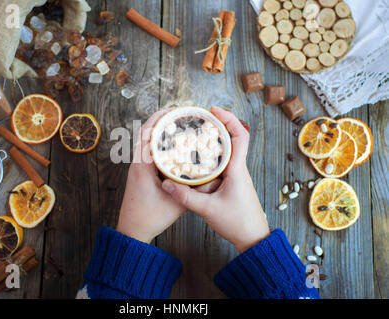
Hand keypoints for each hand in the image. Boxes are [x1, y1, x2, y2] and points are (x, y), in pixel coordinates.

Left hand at [116, 109, 219, 243]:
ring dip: (157, 131)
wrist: (132, 230)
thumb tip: (215, 179)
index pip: (147, 133)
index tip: (176, 111)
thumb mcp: (177, 203)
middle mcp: (136, 163)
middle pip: (145, 132)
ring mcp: (136, 168)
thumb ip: (195, 191)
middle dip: (160, 120)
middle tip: (179, 114)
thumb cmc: (150, 218)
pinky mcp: (138, 173)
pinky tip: (170, 146)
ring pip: (144, 141)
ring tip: (176, 125)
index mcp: (142, 166)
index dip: (160, 118)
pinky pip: (146, 151)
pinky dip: (156, 143)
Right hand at [161, 106, 269, 251]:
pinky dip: (212, 153)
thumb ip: (186, 197)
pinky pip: (223, 161)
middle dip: (218, 124)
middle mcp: (238, 168)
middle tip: (199, 118)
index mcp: (237, 169)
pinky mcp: (232, 182)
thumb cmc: (238, 223)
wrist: (253, 238)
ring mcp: (236, 175)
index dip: (229, 119)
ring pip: (227, 149)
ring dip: (215, 138)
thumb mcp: (208, 209)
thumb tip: (166, 184)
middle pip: (233, 137)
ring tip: (197, 132)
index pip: (240, 136)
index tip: (213, 111)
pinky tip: (198, 157)